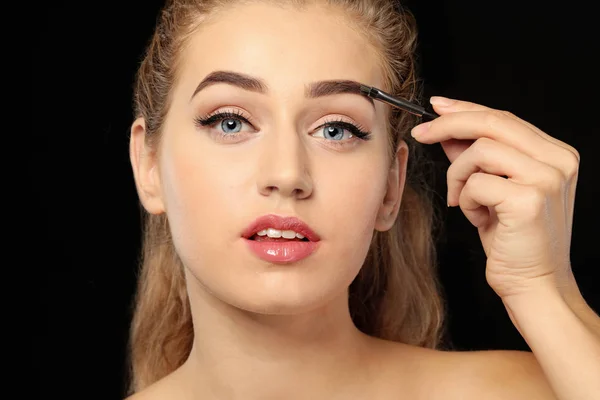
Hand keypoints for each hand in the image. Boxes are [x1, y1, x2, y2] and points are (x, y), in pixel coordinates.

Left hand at [411, 96, 579, 299]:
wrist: (534, 285)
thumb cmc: (513, 241)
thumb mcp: (493, 191)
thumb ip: (477, 159)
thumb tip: (448, 132)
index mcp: (556, 154)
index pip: (504, 117)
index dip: (465, 109)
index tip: (436, 107)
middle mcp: (559, 160)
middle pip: (492, 123)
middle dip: (448, 125)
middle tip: (421, 134)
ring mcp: (548, 178)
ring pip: (479, 151)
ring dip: (458, 177)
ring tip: (462, 201)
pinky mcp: (529, 200)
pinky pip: (476, 183)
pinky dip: (465, 200)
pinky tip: (478, 219)